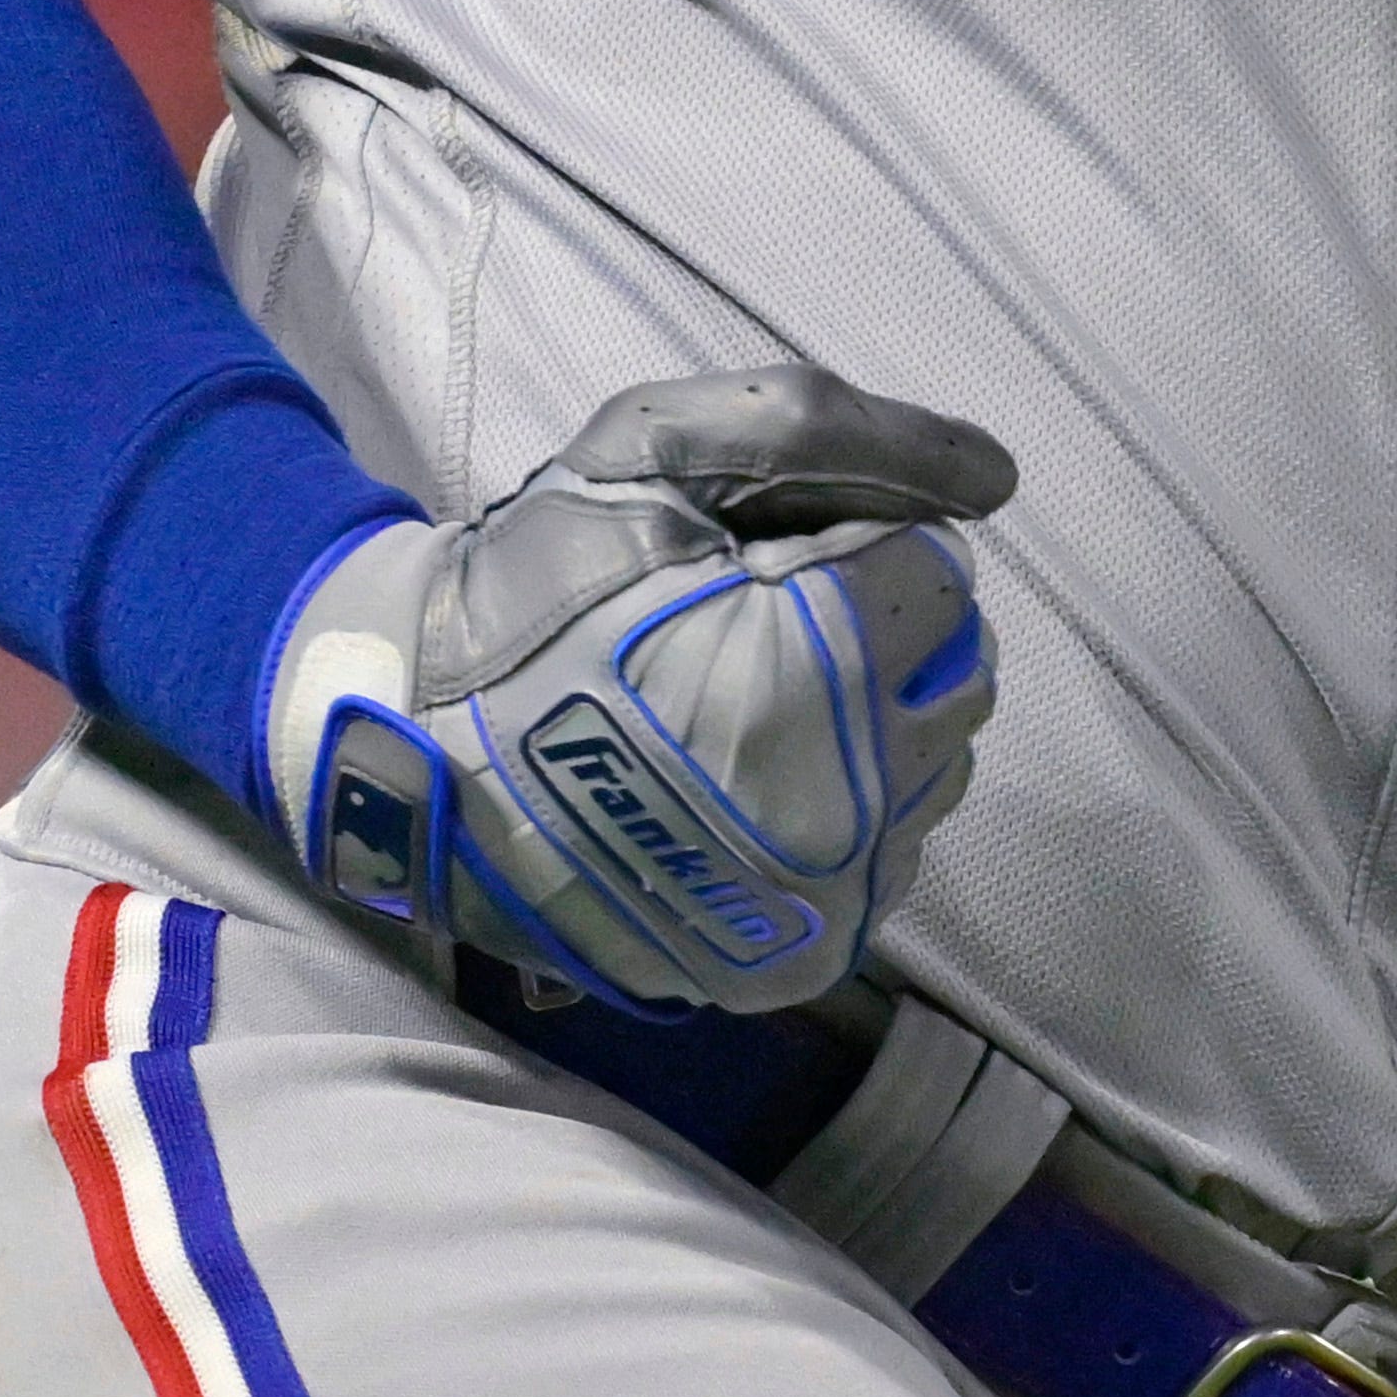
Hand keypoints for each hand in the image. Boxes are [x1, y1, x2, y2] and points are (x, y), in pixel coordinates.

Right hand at [268, 369, 1008, 1010]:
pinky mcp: (796, 961)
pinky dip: (846, 813)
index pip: (938, 573)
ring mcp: (823, 896)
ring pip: (936, 769)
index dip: (847, 550)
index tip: (750, 569)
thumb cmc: (535, 582)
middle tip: (744, 636)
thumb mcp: (660, 448)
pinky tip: (740, 786)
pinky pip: (889, 856)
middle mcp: (843, 802)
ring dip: (873, 725)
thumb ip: (842, 435)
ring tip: (733, 713)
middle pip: (955, 673)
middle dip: (876, 638)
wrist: (402, 747)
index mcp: (816, 667)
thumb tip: (993, 480)